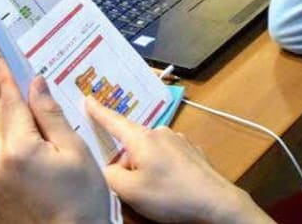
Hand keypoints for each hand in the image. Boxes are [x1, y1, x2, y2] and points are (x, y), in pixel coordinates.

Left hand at [0, 59, 110, 223]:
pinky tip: (34, 163)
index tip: (2, 62)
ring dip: (14, 132)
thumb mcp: (75, 150)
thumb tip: (37, 85)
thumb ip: (51, 116)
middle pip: (1, 124)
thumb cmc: (82, 197)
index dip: (9, 82)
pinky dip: (12, 156)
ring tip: (40, 132)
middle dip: (13, 106)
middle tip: (25, 89)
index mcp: (17, 149)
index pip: (10, 105)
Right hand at [85, 98, 274, 223]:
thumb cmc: (169, 194)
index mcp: (142, 138)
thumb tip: (106, 169)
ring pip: (150, 153)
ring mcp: (179, 140)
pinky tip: (169, 188)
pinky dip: (162, 171)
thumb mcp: (129, 191)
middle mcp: (161, 132)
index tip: (87, 98)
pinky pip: (167, 158)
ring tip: (154, 193)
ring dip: (145, 169)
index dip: (98, 112)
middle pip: (131, 146)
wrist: (214, 201)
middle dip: (126, 165)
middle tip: (131, 190)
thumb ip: (109, 176)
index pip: (114, 121)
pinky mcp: (192, 151)